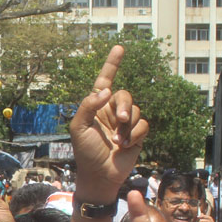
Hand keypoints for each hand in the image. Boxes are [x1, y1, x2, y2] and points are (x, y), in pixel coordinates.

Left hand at [68, 45, 148, 202]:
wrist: (100, 174)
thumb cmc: (85, 151)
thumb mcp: (79, 127)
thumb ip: (88, 105)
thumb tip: (105, 90)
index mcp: (96, 106)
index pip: (105, 80)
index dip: (112, 64)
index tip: (119, 47)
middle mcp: (111, 111)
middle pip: (125, 96)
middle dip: (124, 106)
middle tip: (120, 120)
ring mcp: (125, 123)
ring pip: (136, 111)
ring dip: (127, 127)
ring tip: (117, 142)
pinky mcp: (137, 134)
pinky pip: (143, 125)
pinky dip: (135, 135)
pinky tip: (125, 146)